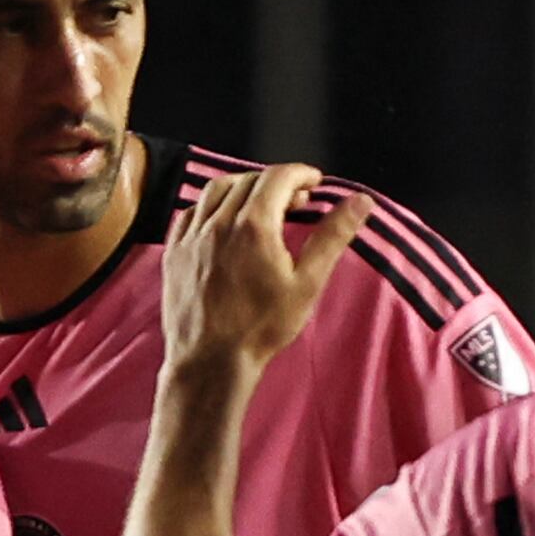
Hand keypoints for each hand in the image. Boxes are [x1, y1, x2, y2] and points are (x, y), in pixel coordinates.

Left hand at [157, 159, 367, 376]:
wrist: (209, 362)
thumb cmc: (262, 328)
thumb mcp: (307, 283)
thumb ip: (333, 236)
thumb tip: (361, 201)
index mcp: (254, 225)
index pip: (279, 177)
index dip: (301, 174)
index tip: (314, 183)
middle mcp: (218, 223)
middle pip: (249, 180)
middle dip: (276, 182)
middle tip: (295, 201)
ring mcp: (191, 237)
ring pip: (216, 190)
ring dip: (242, 188)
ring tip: (260, 205)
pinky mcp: (173, 253)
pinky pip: (190, 213)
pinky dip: (210, 207)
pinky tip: (222, 222)